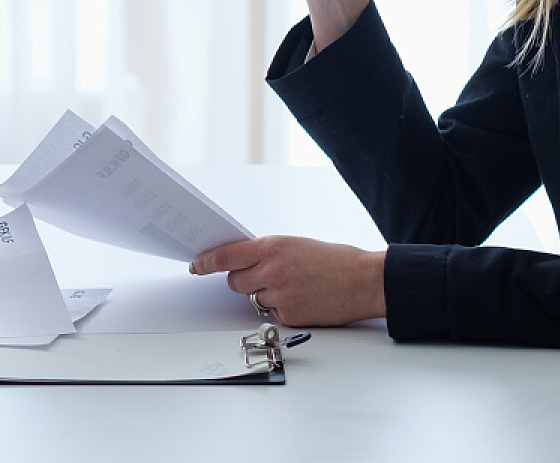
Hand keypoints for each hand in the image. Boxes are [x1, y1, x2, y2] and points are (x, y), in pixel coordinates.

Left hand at [189, 235, 385, 326]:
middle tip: (265, 276)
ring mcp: (279, 295)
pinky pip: (271, 313)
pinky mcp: (289, 316)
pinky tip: (302, 299)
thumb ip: (267, 252)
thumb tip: (242, 261)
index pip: (226, 256)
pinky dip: (281, 308)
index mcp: (272, 247)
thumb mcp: (295, 244)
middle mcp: (271, 270)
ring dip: (264, 295)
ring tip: (292, 287)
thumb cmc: (335, 260)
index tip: (196, 265)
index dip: (206, 262)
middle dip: (244, 280)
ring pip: (252, 299)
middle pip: (234, 281)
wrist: (364, 280)